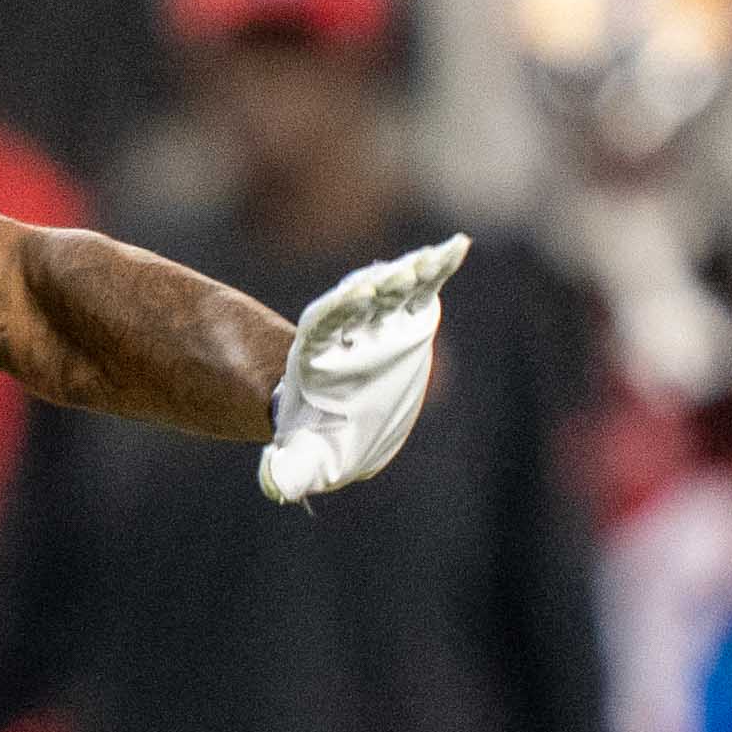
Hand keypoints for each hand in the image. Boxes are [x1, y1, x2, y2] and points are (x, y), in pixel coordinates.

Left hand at [260, 234, 465, 502]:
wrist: (340, 418)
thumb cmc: (324, 439)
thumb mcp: (306, 460)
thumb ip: (292, 470)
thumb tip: (275, 483)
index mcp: (321, 358)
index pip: (326, 326)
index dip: (342, 309)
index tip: (359, 290)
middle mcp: (350, 333)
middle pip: (360, 301)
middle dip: (378, 287)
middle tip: (393, 272)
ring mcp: (381, 321)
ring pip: (395, 290)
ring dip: (411, 273)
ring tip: (431, 258)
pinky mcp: (410, 318)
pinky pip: (424, 288)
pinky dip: (438, 268)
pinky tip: (457, 247)